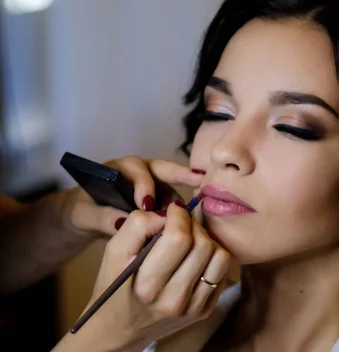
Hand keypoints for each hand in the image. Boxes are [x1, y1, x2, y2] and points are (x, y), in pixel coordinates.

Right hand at [59, 202, 231, 350]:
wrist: (118, 330)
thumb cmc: (114, 285)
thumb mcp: (114, 251)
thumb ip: (138, 225)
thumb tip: (169, 212)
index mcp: (147, 284)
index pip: (179, 238)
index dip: (179, 215)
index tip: (173, 210)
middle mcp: (173, 299)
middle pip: (203, 245)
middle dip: (194, 225)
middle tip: (182, 224)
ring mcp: (193, 308)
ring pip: (220, 257)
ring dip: (207, 240)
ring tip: (190, 240)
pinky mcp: (205, 311)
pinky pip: (223, 273)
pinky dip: (212, 258)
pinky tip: (195, 258)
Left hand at [65, 156, 203, 236]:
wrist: (86, 217)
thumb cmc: (82, 210)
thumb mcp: (83, 214)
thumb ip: (100, 217)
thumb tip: (123, 223)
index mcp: (121, 169)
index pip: (137, 170)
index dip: (144, 185)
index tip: (146, 204)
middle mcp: (142, 174)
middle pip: (165, 170)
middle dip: (182, 174)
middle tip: (198, 179)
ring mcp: (155, 187)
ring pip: (173, 190)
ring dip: (182, 203)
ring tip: (192, 218)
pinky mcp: (161, 202)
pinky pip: (175, 206)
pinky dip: (182, 216)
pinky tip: (191, 228)